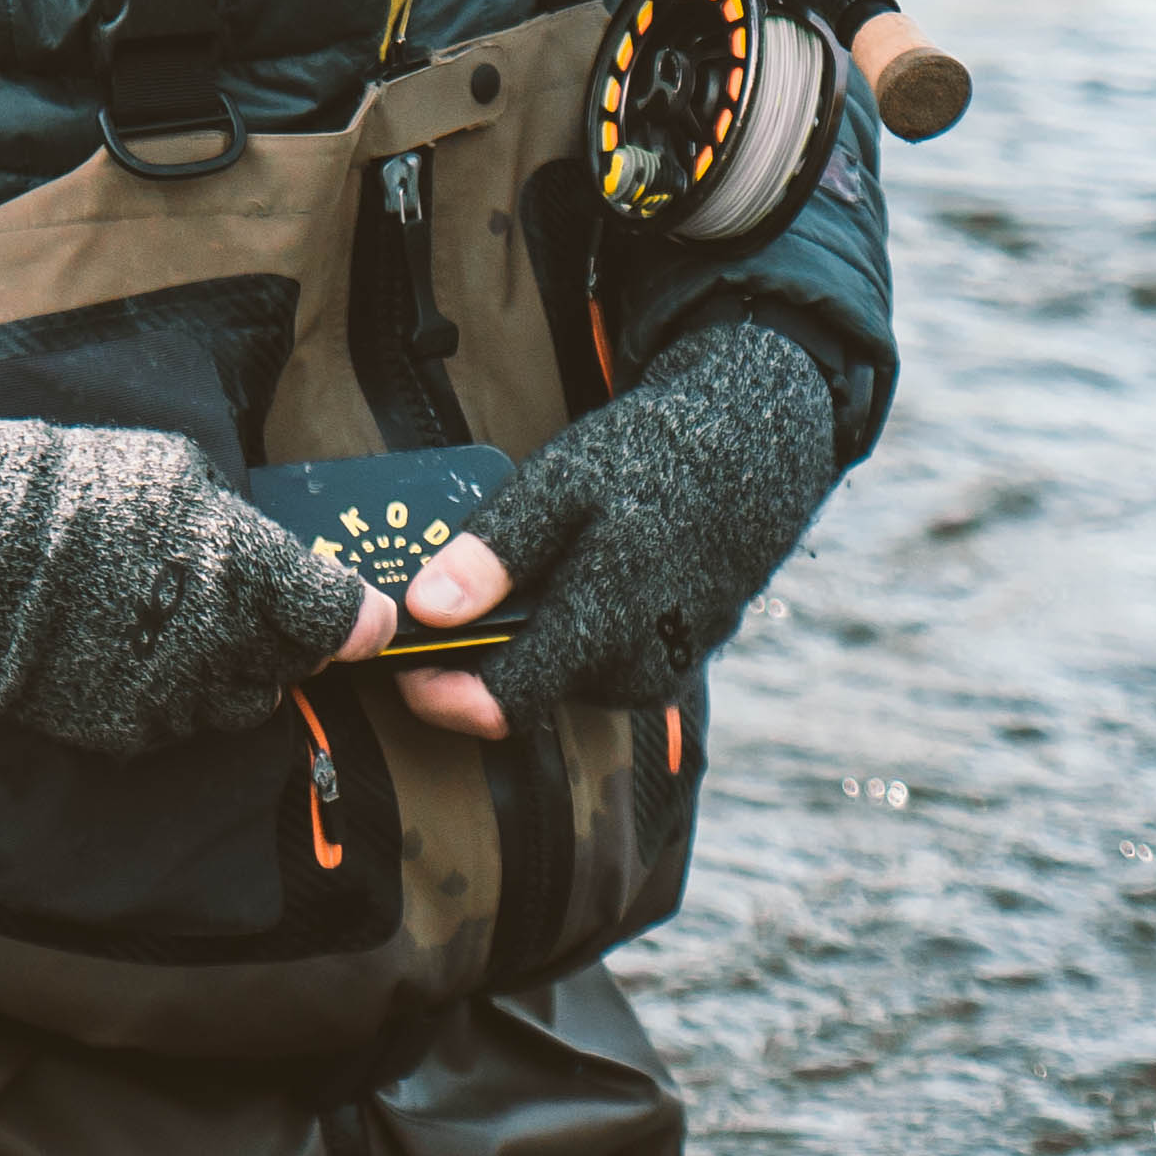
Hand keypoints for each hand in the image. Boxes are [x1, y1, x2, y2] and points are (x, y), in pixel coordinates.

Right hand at [0, 382, 390, 759]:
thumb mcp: (178, 474)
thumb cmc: (74, 490)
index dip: (359, 619)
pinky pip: (177, 724)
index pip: (341, 618)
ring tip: (190, 630)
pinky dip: (173, 697)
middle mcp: (221, 644)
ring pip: (239, 703)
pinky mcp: (123, 731)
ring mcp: (170, 696)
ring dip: (233, 673)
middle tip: (258, 610)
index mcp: (248, 572)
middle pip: (293, 666)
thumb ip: (242, 528)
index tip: (364, 618)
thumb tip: (276, 558)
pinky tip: (138, 654)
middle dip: (289, 641)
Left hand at [390, 318, 836, 740]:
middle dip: (482, 662)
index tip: (403, 659)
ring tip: (521, 577)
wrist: (752, 448)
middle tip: (450, 600)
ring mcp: (662, 673)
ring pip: (568, 682)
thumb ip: (493, 554)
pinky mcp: (678, 663)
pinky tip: (573, 581)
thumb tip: (425, 610)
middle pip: (531, 695)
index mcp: (602, 628)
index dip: (438, 694)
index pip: (501, 706)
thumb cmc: (650, 459)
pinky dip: (576, 637)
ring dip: (532, 646)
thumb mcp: (559, 485)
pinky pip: (605, 667)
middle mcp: (636, 670)